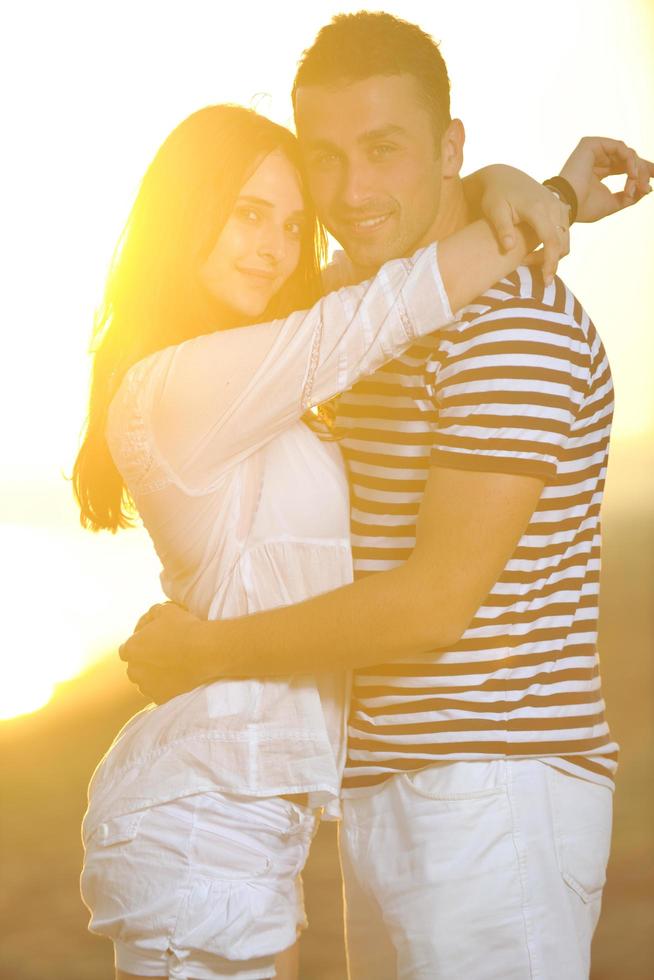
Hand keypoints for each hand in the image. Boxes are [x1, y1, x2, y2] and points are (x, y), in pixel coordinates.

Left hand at [119, 602, 210, 703]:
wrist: (206, 651)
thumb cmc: (185, 627)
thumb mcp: (166, 609)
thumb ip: (151, 615)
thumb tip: (148, 621)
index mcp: (131, 648)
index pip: (125, 649)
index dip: (139, 645)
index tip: (152, 643)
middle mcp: (133, 670)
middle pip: (135, 667)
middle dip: (145, 661)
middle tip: (163, 654)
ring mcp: (146, 686)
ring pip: (145, 682)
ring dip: (153, 675)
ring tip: (171, 666)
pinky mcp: (160, 698)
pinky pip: (159, 693)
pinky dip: (165, 687)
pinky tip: (177, 677)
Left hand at [476, 164, 570, 283]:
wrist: (504, 176)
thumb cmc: (495, 196)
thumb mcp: (493, 210)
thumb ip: (502, 228)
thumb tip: (508, 248)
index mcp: (537, 208)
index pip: (551, 240)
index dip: (550, 262)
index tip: (545, 280)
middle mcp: (553, 206)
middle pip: (562, 243)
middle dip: (549, 262)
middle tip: (524, 266)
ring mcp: (559, 206)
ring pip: (565, 239)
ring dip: (552, 254)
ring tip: (527, 259)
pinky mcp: (560, 208)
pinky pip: (564, 232)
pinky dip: (556, 245)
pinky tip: (537, 250)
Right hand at [559, 137, 652, 221]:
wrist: (567, 205)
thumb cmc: (584, 208)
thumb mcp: (613, 203)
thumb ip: (629, 196)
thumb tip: (647, 189)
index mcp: (600, 172)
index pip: (625, 166)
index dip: (642, 172)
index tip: (652, 180)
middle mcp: (597, 159)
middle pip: (629, 160)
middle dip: (642, 171)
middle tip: (647, 186)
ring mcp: (594, 150)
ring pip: (627, 154)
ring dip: (636, 170)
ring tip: (635, 184)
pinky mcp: (591, 144)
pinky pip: (620, 147)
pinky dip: (629, 160)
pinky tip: (631, 174)